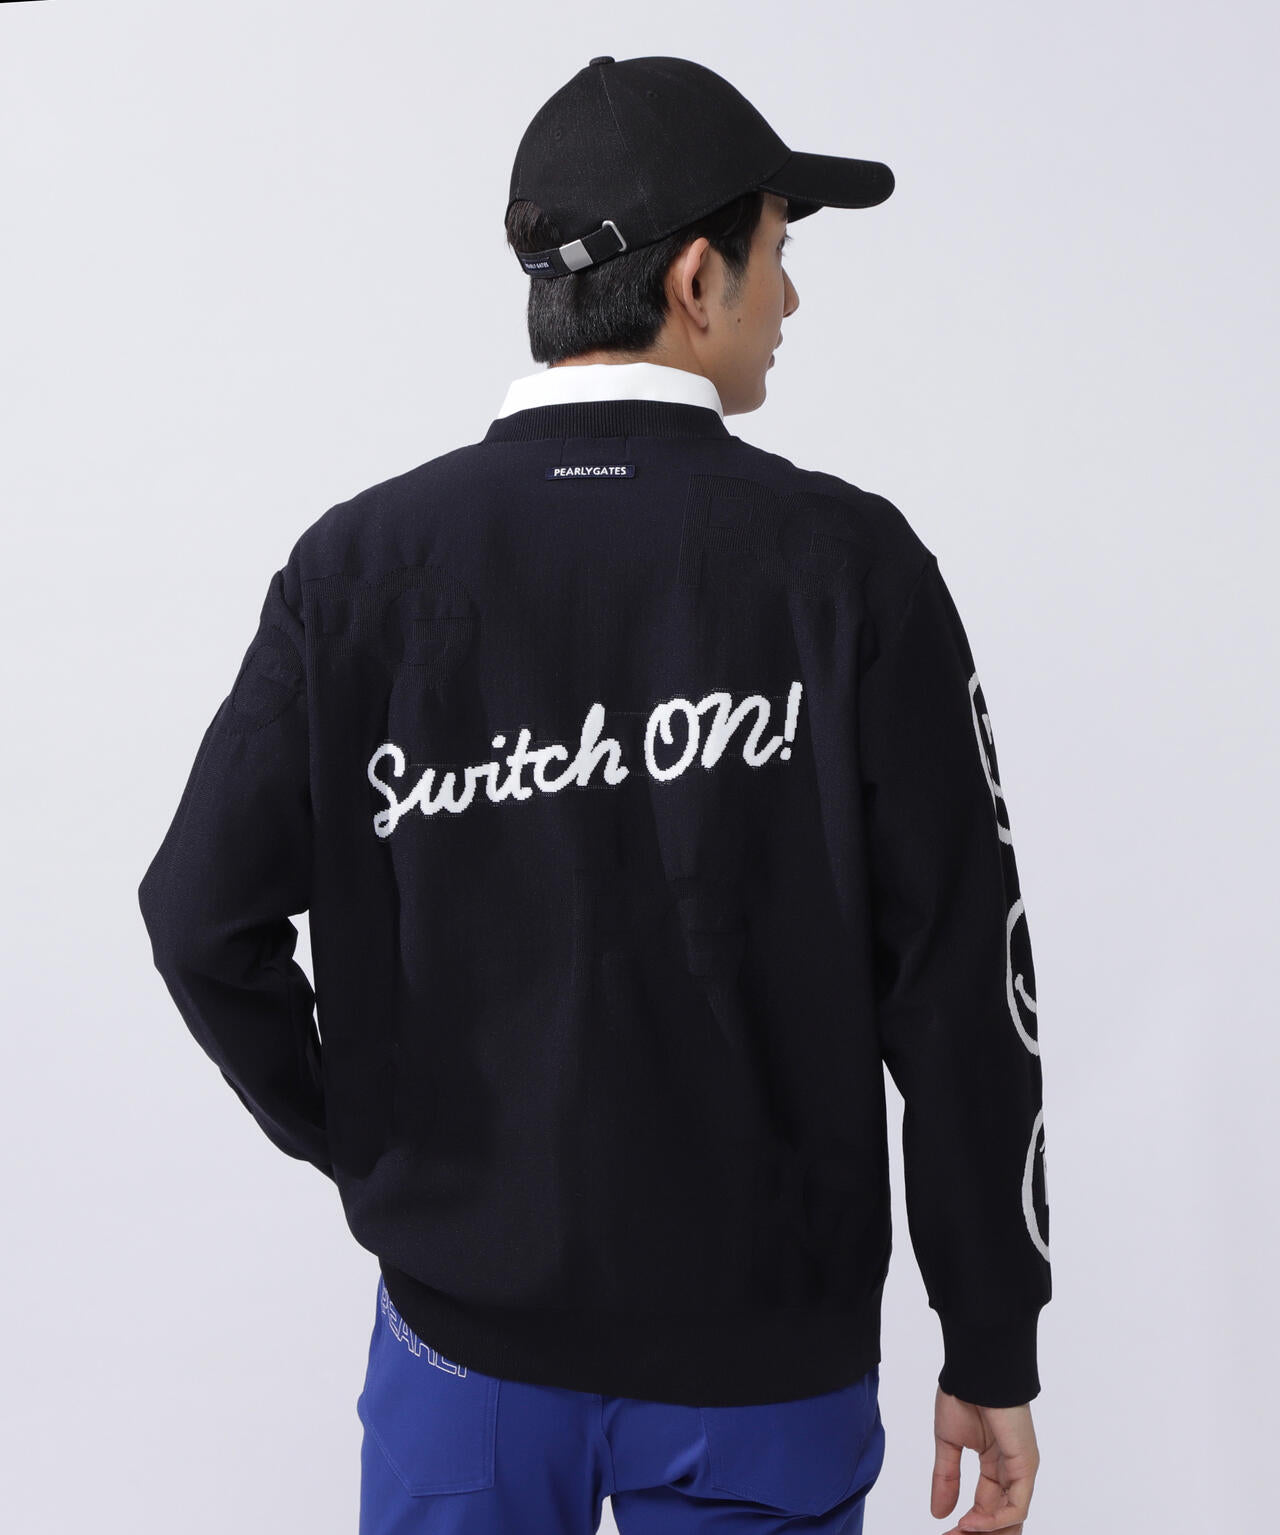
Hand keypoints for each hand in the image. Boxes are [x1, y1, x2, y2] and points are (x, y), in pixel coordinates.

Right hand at [930, 1386, 1039, 1532]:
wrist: (975, 1369)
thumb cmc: (964, 1394)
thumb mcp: (948, 1443)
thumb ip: (946, 1478)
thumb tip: (939, 1513)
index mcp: (994, 1465)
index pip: (985, 1507)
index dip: (967, 1526)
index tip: (945, 1534)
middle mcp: (1011, 1471)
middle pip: (1002, 1519)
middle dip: (978, 1533)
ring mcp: (1021, 1470)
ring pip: (1011, 1518)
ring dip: (984, 1531)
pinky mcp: (1027, 1465)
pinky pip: (1016, 1505)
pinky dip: (994, 1519)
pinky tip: (970, 1521)